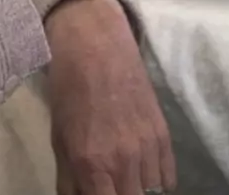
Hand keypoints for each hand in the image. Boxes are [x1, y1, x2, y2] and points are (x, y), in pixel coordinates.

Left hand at [45, 0, 173, 194]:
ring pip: (153, 192)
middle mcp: (124, 161)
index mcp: (92, 164)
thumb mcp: (59, 142)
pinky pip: (169, 177)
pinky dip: (159, 183)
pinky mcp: (164, 134)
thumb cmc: (69, 93)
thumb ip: (69, 182)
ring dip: (139, 190)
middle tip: (111, 186)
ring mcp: (148, 148)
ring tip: (126, 182)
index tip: (99, 194)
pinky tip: (145, 178)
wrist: (95, 48)